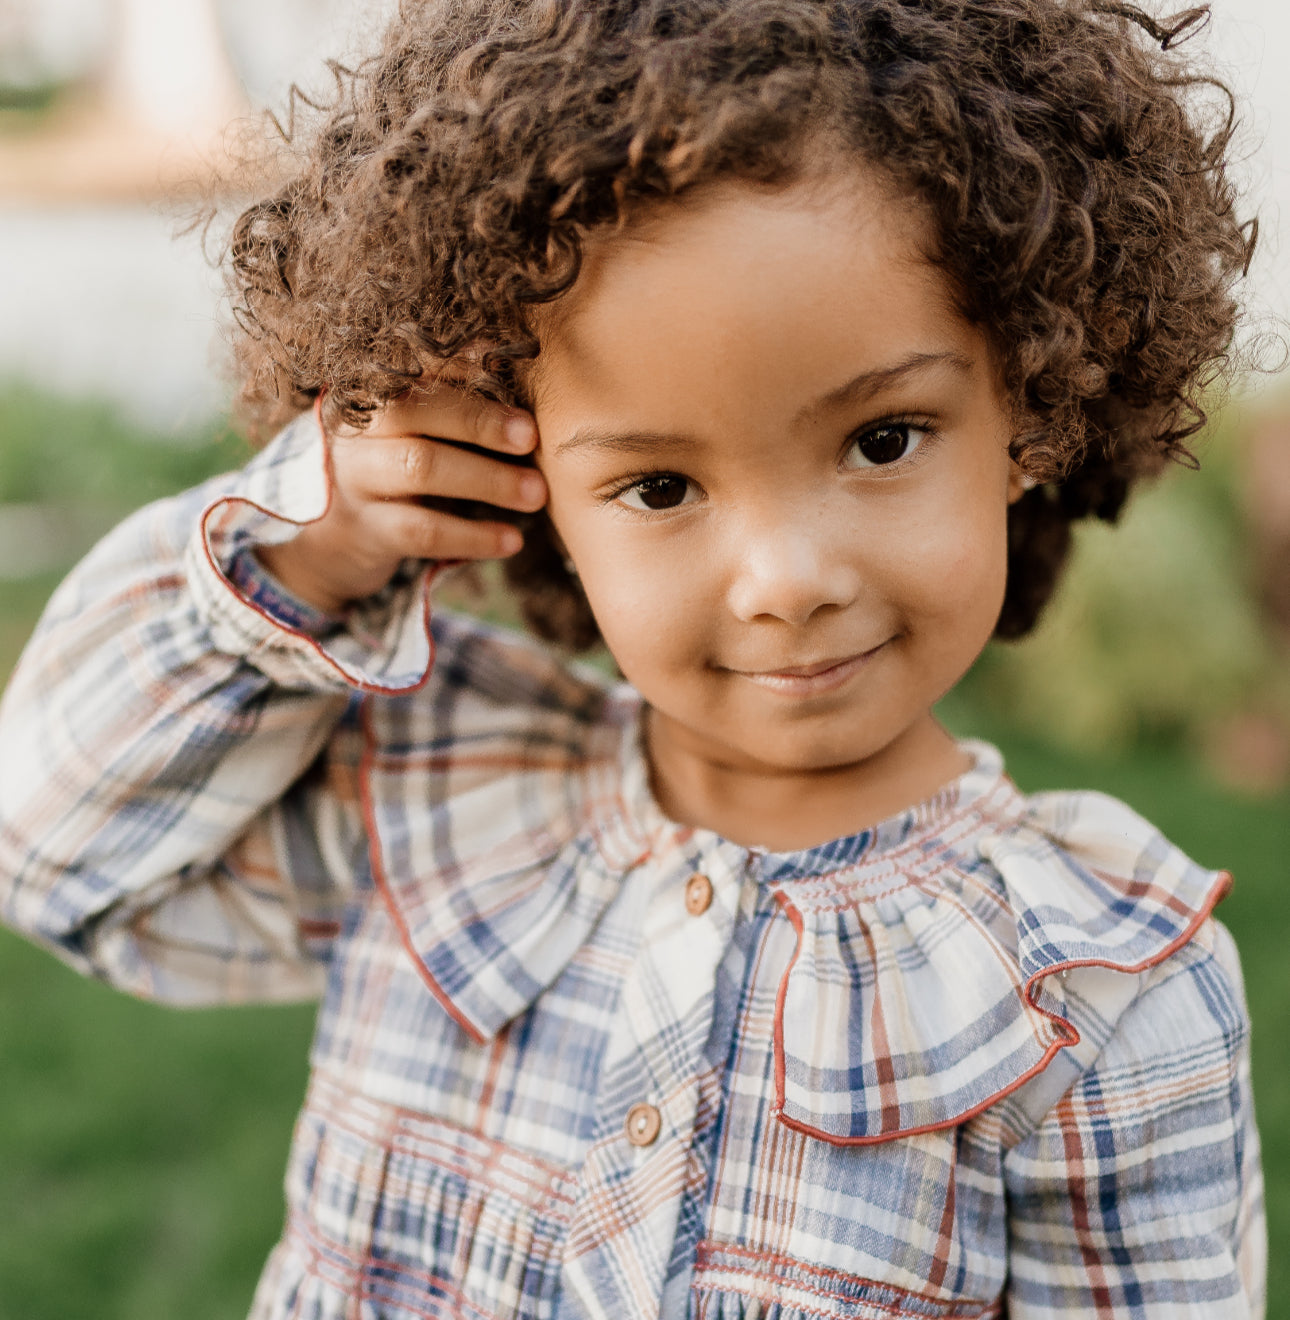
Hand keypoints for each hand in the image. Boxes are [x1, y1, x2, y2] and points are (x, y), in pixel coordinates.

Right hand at [256, 386, 545, 614]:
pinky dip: (473, 536)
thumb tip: (501, 353)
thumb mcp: (414, 431)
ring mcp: (355, 478)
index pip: (415, 366)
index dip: (459, 361)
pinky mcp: (365, 529)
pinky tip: (512, 540)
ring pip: (419, 467)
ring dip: (486, 479)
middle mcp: (357, 427)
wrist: (334, 541)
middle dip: (479, 420)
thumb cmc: (394, 473)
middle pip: (414, 410)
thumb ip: (450, 398)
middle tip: (531, 436)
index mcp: (374, 392)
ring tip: (536, 494)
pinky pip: (422, 529)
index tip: (505, 359)